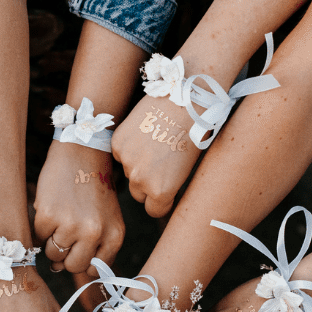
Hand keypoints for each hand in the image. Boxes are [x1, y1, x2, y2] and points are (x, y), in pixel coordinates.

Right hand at [33, 141, 123, 273]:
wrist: (82, 152)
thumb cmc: (92, 186)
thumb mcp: (106, 217)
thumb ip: (94, 246)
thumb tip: (59, 269)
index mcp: (114, 235)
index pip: (95, 269)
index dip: (83, 261)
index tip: (78, 249)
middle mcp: (95, 233)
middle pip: (73, 267)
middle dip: (65, 256)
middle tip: (65, 234)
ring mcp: (71, 225)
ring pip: (54, 255)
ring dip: (52, 241)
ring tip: (60, 219)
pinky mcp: (49, 216)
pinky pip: (39, 237)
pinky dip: (41, 227)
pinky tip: (50, 209)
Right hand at [111, 97, 200, 217]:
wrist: (183, 101)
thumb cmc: (194, 134)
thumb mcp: (186, 169)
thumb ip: (168, 186)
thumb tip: (157, 195)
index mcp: (161, 190)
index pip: (153, 210)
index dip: (161, 201)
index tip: (167, 191)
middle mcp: (141, 180)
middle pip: (139, 193)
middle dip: (147, 183)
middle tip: (161, 164)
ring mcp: (127, 161)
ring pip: (129, 173)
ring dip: (138, 164)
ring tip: (155, 144)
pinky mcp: (117, 143)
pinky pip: (121, 155)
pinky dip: (129, 148)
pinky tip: (144, 134)